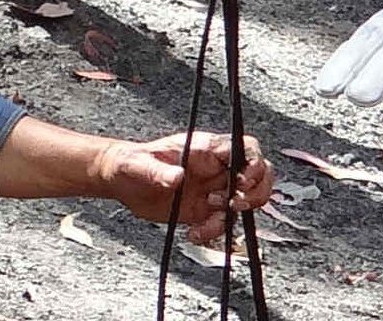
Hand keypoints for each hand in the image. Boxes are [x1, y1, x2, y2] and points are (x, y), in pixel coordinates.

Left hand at [95, 132, 273, 245]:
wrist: (123, 183)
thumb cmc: (132, 163)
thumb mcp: (138, 164)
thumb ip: (158, 171)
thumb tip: (177, 177)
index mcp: (207, 149)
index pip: (245, 148)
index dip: (254, 163)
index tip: (243, 181)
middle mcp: (217, 168)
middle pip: (259, 175)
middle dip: (256, 193)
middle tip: (233, 206)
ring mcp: (214, 189)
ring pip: (244, 202)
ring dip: (232, 217)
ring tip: (206, 224)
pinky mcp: (206, 211)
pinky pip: (224, 222)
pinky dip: (215, 232)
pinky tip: (194, 234)